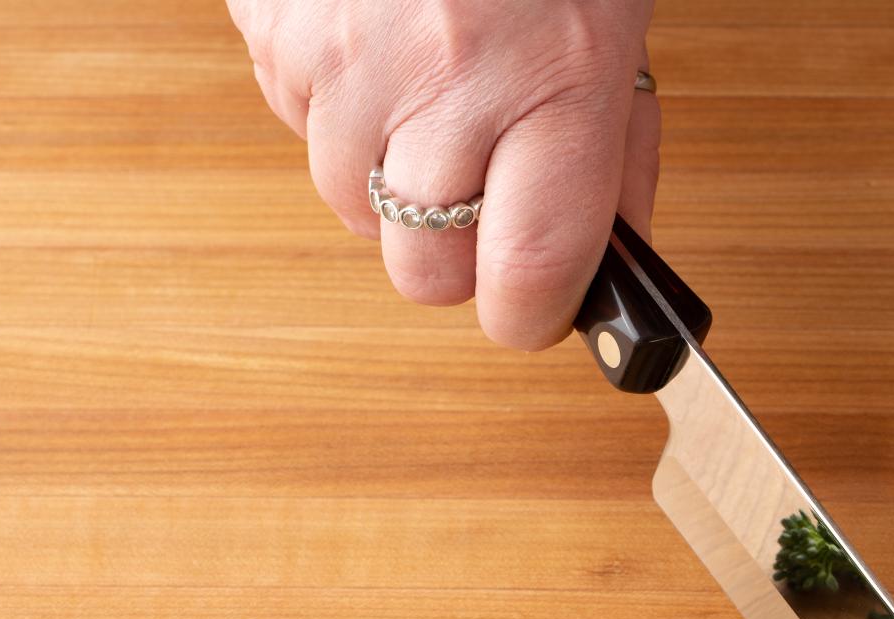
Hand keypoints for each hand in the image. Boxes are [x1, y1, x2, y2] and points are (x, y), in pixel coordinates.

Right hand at [228, 0, 657, 348]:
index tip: (534, 310)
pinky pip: (298, 124)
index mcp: (557, 84)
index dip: (528, 315)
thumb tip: (607, 266)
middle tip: (484, 199)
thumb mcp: (617, 37)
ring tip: (434, 96)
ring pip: (351, 205)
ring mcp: (347, 55)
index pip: (528, 273)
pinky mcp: (276, 27)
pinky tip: (382, 48)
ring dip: (391, 178)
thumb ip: (616, 161)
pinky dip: (338, 110)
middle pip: (423, 273)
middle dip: (455, 259)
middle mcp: (448, 79)